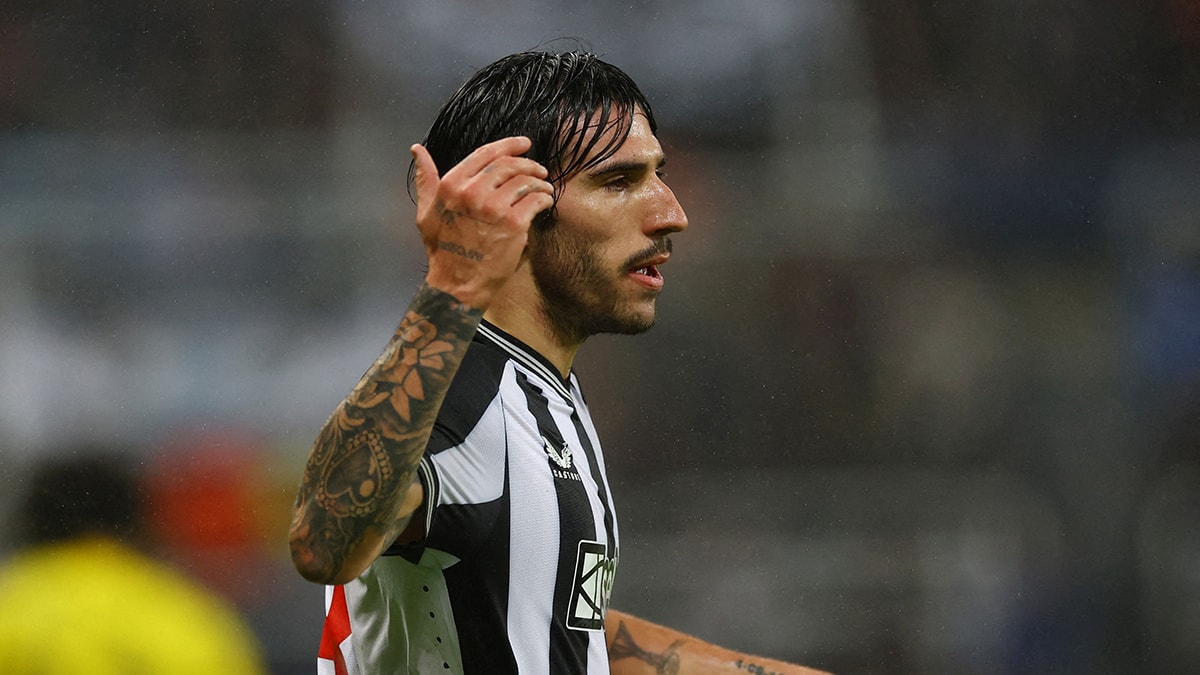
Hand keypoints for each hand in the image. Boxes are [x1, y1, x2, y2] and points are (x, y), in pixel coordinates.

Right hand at [410, 136, 553, 308]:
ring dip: (539, 181)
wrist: (458, 284)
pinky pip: (536, 200)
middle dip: (528, 164)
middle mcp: (472, 192)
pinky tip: (545, 201)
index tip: (524, 144)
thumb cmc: (442, 249)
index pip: (486, 154)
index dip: (509, 145)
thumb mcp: (426, 211)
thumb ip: (426, 179)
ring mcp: (494, 208)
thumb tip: (417, 149)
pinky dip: (544, 198)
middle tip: (539, 168)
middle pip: (509, 165)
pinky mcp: (514, 224)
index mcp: (451, 185)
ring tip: (544, 186)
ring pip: (525, 181)